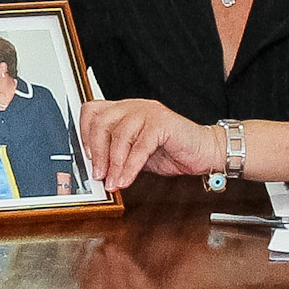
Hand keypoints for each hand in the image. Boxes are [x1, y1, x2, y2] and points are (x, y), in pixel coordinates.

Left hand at [77, 100, 221, 191]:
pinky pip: (140, 146)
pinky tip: (127, 179)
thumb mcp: (135, 153)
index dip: (84, 134)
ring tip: (113, 182)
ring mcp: (149, 112)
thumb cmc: (171, 151)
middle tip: (98, 175)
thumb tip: (96, 170)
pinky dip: (130, 166)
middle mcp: (134, 106)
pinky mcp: (163, 123)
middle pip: (102, 122)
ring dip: (113, 163)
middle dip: (97, 153)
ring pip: (120, 135)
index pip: (92, 112)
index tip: (87, 158)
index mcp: (125, 110)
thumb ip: (117, 155)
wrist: (204, 151)